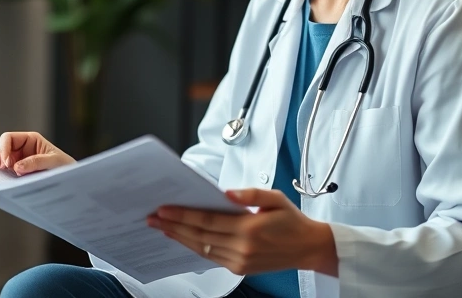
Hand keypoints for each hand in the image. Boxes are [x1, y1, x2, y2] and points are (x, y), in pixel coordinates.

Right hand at [0, 132, 75, 175]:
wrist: (73, 180)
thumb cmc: (66, 166)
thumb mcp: (54, 161)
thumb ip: (36, 162)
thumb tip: (17, 166)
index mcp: (31, 140)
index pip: (9, 138)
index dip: (4, 148)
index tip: (6, 163)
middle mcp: (24, 149)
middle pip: (3, 149)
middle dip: (0, 159)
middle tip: (2, 170)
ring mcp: (21, 161)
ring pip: (3, 162)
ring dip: (3, 169)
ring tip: (8, 176)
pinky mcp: (20, 172)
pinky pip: (8, 173)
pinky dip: (6, 176)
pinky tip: (10, 180)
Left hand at [147, 188, 336, 275]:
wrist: (308, 247)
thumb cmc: (292, 221)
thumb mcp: (275, 198)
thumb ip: (250, 194)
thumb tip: (227, 193)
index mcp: (249, 228)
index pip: (207, 221)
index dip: (183, 215)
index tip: (164, 209)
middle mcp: (242, 247)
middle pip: (199, 236)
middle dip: (173, 226)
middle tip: (153, 218)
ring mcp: (240, 260)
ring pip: (202, 248)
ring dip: (180, 238)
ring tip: (162, 228)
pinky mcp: (240, 268)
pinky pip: (211, 257)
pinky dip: (194, 247)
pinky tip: (183, 239)